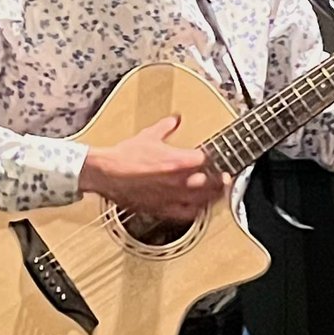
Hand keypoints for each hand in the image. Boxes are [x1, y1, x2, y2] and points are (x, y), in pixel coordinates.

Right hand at [78, 114, 227, 220]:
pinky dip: (196, 212)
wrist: (107, 174)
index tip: (214, 157)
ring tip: (219, 193)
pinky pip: (185, 214)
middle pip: (210, 183)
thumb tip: (175, 120)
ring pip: (201, 200)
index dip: (212, 158)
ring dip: (213, 197)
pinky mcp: (162, 209)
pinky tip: (199, 209)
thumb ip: (166, 127)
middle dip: (220, 180)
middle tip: (226, 178)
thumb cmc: (125, 156)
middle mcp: (179, 181)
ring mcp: (172, 197)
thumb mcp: (149, 135)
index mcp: (178, 161)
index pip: (205, 160)